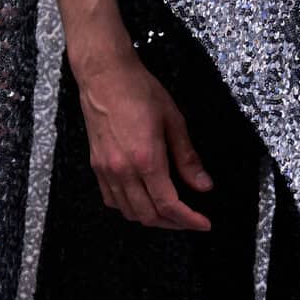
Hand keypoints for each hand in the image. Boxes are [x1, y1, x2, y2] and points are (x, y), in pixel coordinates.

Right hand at [76, 52, 213, 231]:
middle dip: (173, 223)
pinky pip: (112, 200)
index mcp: (146, 159)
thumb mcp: (173, 121)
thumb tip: (204, 186)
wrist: (104, 76)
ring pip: (128, 212)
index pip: (168, 204)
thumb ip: (188, 158)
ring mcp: (106, 170)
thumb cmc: (140, 92)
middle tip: (190, 219)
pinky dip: (129, 208)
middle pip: (148, 215)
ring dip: (151, 218)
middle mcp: (123, 170)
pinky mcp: (96, 166)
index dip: (188, 219)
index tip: (204, 224)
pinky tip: (142, 199)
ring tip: (170, 212)